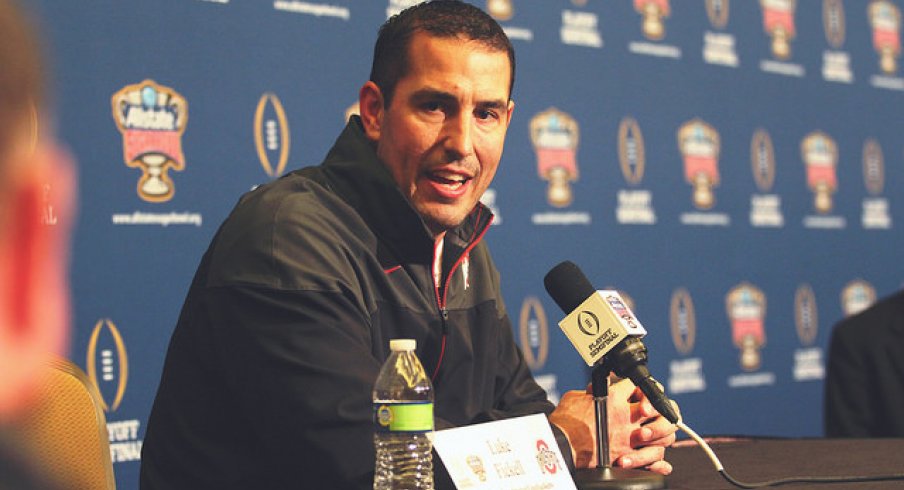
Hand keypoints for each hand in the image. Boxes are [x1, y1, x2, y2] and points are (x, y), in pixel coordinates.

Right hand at [548, 379, 678, 474]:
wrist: (561, 445)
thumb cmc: (564, 422)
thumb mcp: (575, 397)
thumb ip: (590, 393)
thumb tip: (593, 392)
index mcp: (613, 397)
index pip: (633, 384)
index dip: (635, 385)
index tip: (632, 389)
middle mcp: (626, 415)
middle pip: (656, 405)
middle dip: (657, 406)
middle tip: (651, 410)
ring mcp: (629, 436)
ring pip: (660, 431)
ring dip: (660, 431)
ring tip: (653, 431)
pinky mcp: (627, 454)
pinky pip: (653, 455)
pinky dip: (657, 457)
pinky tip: (657, 455)